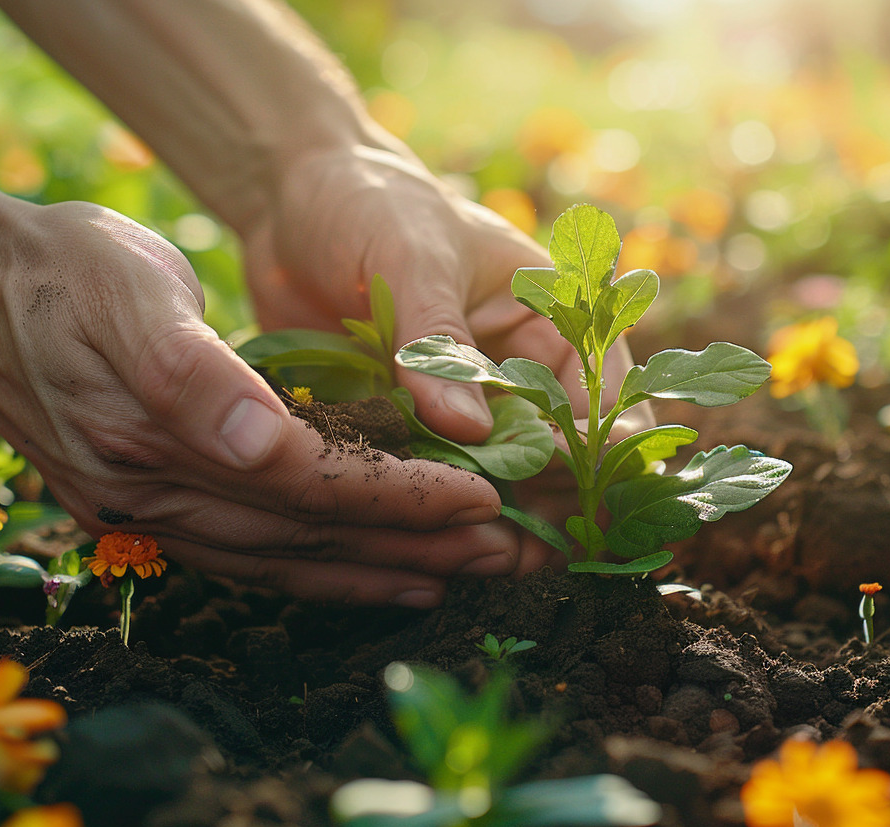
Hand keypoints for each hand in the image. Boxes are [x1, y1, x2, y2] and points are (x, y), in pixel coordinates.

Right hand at [0, 199, 517, 604]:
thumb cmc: (67, 267)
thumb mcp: (128, 287)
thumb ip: (190, 371)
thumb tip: (258, 446)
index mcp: (152, 439)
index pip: (306, 483)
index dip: (396, 495)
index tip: (479, 496)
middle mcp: (147, 498)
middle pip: (306, 537)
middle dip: (411, 546)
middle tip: (503, 553)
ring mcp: (142, 517)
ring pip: (283, 564)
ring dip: (375, 571)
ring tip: (457, 574)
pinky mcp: (144, 515)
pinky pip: (248, 561)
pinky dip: (317, 575)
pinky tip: (370, 575)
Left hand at [238, 143, 651, 571]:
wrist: (290, 199)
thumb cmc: (370, 203)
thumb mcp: (412, 258)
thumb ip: (440, 343)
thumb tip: (472, 432)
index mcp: (552, 319)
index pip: (599, 402)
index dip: (593, 460)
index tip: (575, 507)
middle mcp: (520, 372)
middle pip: (559, 461)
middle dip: (550, 510)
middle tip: (523, 556)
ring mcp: (466, 407)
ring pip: (501, 484)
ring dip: (496, 525)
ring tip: (480, 565)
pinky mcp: (411, 430)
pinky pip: (435, 482)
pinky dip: (436, 514)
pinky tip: (430, 551)